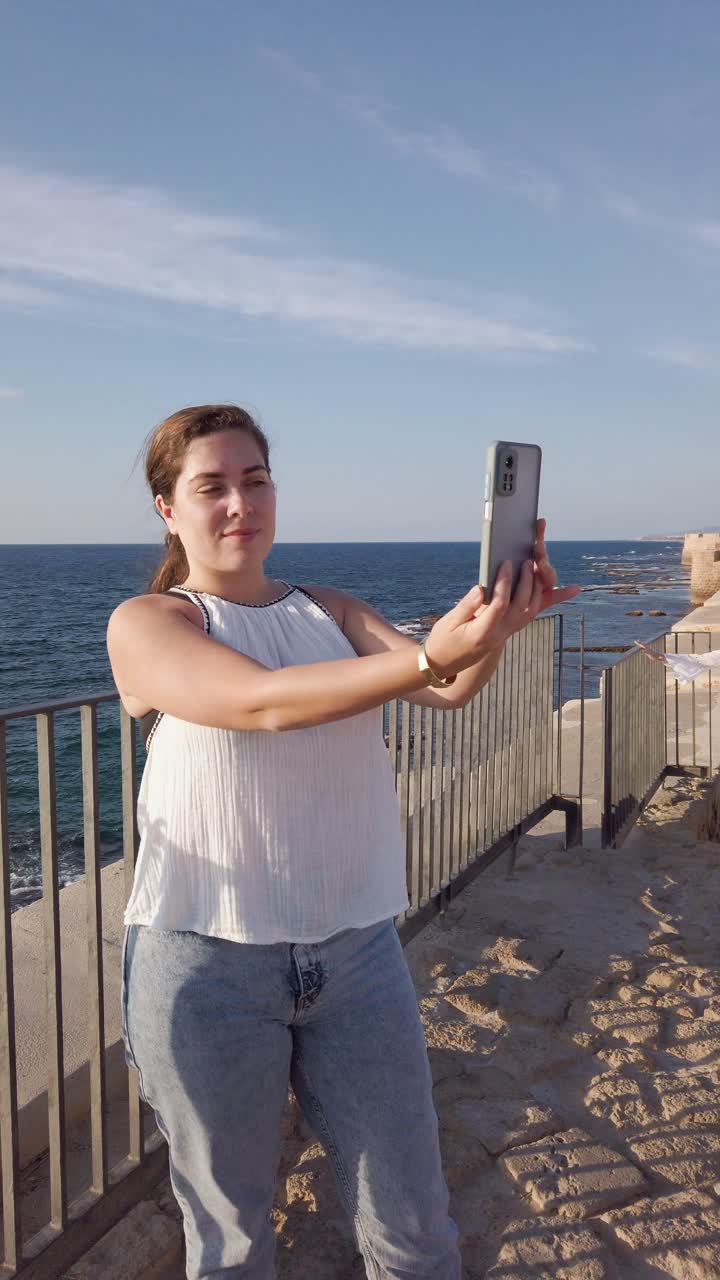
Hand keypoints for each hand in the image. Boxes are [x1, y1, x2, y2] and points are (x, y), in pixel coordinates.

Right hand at [425, 518, 580, 675]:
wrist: (447, 664)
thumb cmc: (443, 641)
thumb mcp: (448, 623)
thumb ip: (466, 606)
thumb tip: (482, 588)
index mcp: (482, 633)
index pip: (499, 604)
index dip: (504, 582)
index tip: (506, 562)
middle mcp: (500, 635)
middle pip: (521, 605)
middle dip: (526, 581)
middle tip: (527, 559)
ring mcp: (507, 633)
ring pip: (531, 610)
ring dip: (538, 587)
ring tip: (537, 565)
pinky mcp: (510, 630)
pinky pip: (532, 613)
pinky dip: (547, 599)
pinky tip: (565, 589)